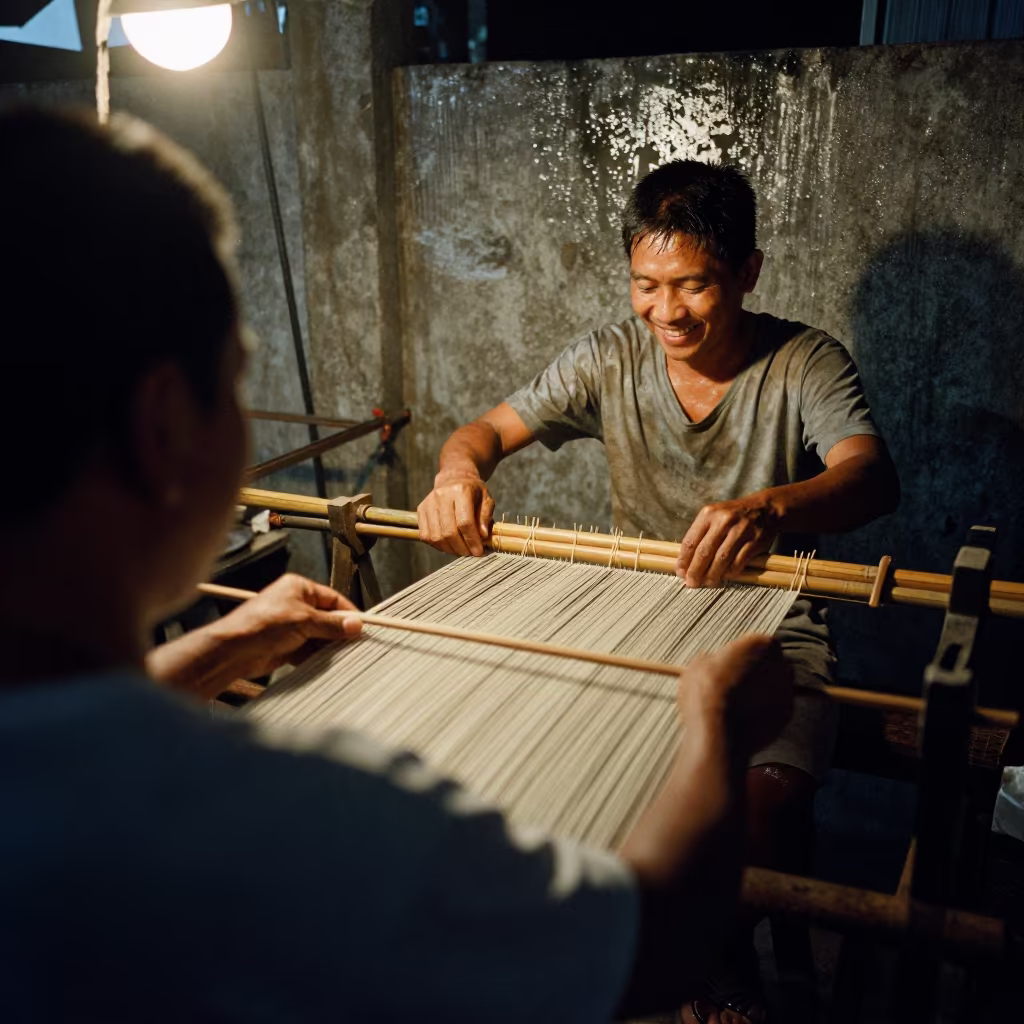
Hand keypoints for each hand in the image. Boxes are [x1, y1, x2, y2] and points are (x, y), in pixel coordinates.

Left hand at [209, 574, 362, 677]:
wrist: (234, 651)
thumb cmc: (263, 625)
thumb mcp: (303, 621)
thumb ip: (331, 624)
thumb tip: (356, 625)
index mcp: (299, 588)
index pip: (332, 598)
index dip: (348, 613)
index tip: (363, 626)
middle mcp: (295, 604)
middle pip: (327, 618)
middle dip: (339, 631)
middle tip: (355, 643)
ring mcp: (291, 625)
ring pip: (320, 635)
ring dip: (328, 645)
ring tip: (341, 655)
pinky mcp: (287, 645)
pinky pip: (309, 649)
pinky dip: (317, 656)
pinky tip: (324, 662)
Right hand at [417, 471, 494, 555]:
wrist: (454, 478)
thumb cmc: (473, 491)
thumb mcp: (486, 499)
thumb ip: (486, 517)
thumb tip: (482, 536)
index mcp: (461, 491)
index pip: (465, 522)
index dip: (472, 540)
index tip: (479, 551)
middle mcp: (442, 496)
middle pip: (448, 531)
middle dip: (461, 548)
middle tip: (470, 554)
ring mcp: (429, 503)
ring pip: (436, 536)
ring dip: (449, 549)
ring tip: (460, 551)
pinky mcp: (421, 510)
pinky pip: (425, 535)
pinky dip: (437, 545)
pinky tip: (448, 546)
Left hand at [676, 495, 779, 587]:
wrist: (766, 509)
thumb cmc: (734, 517)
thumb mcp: (715, 517)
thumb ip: (701, 535)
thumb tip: (685, 563)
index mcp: (708, 514)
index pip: (691, 541)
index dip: (684, 560)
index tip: (680, 572)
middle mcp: (723, 520)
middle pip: (704, 552)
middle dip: (695, 571)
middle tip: (691, 583)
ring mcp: (740, 531)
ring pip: (721, 559)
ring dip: (712, 575)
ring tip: (707, 583)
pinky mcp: (755, 541)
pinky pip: (738, 562)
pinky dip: (730, 573)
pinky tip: (725, 577)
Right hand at [677, 635, 793, 760]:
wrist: (717, 731)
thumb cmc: (706, 692)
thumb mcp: (699, 664)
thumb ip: (714, 658)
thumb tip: (712, 661)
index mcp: (760, 644)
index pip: (759, 642)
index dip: (745, 652)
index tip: (733, 661)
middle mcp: (780, 663)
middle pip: (772, 662)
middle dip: (759, 670)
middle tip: (737, 681)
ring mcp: (786, 690)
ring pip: (776, 686)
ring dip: (763, 690)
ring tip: (740, 701)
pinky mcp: (787, 714)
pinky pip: (776, 707)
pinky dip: (765, 710)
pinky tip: (746, 717)